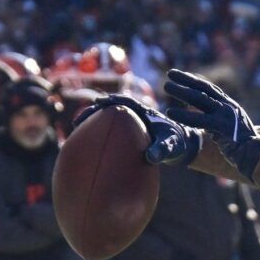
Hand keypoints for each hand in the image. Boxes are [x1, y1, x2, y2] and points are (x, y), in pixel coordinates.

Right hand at [74, 93, 200, 166]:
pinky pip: (111, 130)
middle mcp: (135, 114)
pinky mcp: (128, 132)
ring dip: (93, 122)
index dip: (110, 102)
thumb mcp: (172, 146)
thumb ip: (163, 150)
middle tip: (78, 121)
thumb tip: (151, 157)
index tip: (97, 104)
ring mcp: (131, 123)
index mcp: (144, 111)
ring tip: (77, 129)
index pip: (124, 102)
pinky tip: (88, 143)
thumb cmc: (178, 144)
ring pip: (108, 119)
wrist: (182, 145)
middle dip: (94, 112)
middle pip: (110, 109)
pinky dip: (100, 132)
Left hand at [162, 70, 259, 180]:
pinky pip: (199, 120)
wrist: (256, 157)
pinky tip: (170, 112)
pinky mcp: (221, 128)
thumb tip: (208, 120)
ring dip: (181, 92)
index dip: (194, 80)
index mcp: (230, 105)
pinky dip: (184, 115)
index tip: (181, 75)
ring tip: (166, 87)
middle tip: (169, 74)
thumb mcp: (232, 128)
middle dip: (185, 80)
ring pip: (199, 99)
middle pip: (203, 89)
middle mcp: (228, 107)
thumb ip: (220, 120)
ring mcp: (225, 116)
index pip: (210, 88)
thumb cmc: (244, 147)